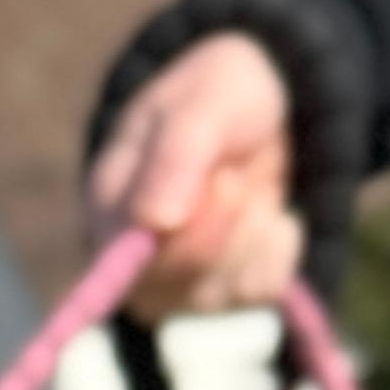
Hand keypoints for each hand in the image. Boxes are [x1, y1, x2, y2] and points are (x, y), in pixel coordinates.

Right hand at [86, 32, 302, 318]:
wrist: (264, 102)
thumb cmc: (218, 96)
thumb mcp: (203, 102)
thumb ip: (176, 155)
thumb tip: (156, 223)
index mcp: (110, 210)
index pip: (131, 262)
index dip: (187, 234)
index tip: (226, 181)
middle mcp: (134, 261)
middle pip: (177, 286)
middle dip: (226, 227)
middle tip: (235, 177)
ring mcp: (178, 285)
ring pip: (221, 293)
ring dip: (253, 233)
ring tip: (248, 187)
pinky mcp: (224, 291)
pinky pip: (261, 290)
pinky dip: (280, 246)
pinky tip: (270, 213)